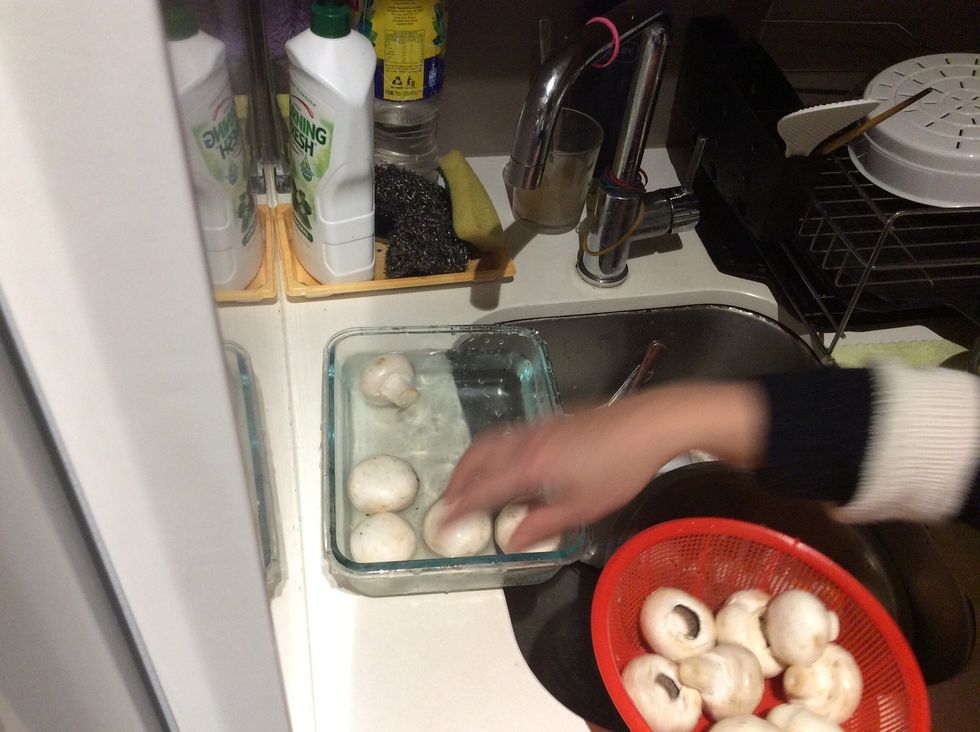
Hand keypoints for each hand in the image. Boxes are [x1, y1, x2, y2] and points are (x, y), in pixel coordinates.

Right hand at [441, 381, 766, 551]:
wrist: (649, 423)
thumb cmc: (619, 469)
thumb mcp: (583, 507)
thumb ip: (543, 524)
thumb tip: (510, 542)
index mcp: (530, 467)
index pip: (482, 489)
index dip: (458, 507)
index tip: (440, 522)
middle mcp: (527, 443)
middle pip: (478, 458)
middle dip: (458, 480)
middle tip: (448, 501)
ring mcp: (538, 426)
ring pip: (491, 442)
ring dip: (473, 462)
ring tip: (468, 480)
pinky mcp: (552, 419)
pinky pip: (508, 434)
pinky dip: (492, 449)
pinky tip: (504, 459)